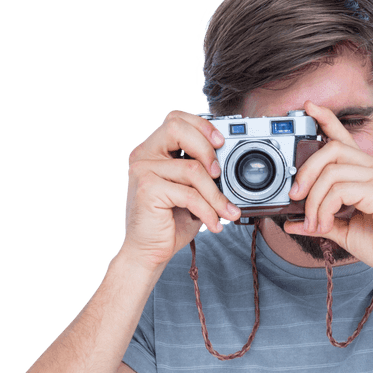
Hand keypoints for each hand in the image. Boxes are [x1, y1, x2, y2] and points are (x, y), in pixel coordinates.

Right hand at [120, 110, 241, 271]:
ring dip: (215, 194)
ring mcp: (143, 171)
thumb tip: (229, 167)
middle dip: (206, 148)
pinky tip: (214, 224)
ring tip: (227, 212)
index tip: (220, 143)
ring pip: (191, 169)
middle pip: (177, 129)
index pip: (176, 120)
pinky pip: (189, 194)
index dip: (201, 126)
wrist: (148, 253)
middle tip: (219, 173)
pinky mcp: (148, 189)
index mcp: (153, 150)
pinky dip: (208, 211)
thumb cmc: (169, 223)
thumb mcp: (190, 192)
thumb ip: (201, 173)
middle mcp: (144, 155)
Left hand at [284, 101, 372, 279]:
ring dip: (314, 199)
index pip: (345, 137)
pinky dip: (325, 208)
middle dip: (306, 171)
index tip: (308, 108)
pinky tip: (325, 225)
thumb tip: (293, 223)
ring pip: (332, 171)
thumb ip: (322, 222)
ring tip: (314, 223)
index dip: (326, 119)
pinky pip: (340, 190)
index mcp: (368, 172)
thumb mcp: (346, 231)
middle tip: (295, 197)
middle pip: (331, 149)